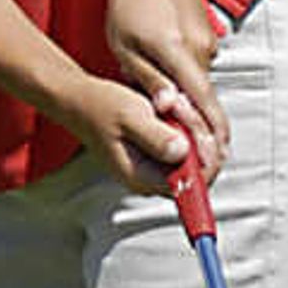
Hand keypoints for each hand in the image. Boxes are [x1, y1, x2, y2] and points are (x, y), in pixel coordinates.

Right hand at [66, 78, 199, 194]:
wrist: (82, 100)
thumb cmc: (99, 107)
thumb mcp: (130, 117)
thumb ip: (157, 138)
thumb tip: (183, 152)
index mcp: (143, 177)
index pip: (193, 186)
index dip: (205, 159)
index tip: (201, 133)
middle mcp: (151, 178)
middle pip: (198, 170)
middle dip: (198, 137)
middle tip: (181, 111)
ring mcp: (155, 168)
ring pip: (194, 155)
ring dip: (191, 127)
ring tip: (172, 106)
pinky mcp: (157, 156)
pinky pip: (185, 144)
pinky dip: (184, 124)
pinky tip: (170, 109)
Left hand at [105, 0, 226, 170]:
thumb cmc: (132, 1)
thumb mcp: (126, 46)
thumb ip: (149, 79)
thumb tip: (167, 108)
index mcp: (179, 53)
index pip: (204, 103)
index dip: (212, 135)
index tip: (216, 158)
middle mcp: (201, 50)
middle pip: (206, 100)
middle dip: (201, 128)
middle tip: (191, 152)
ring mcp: (207, 43)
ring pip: (199, 84)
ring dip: (186, 100)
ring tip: (163, 107)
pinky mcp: (205, 37)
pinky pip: (196, 68)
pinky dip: (185, 80)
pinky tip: (166, 76)